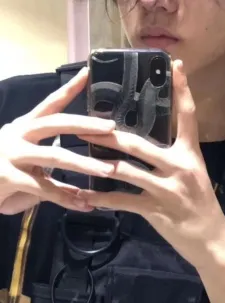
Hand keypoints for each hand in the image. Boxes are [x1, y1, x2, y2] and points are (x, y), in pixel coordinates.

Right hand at [0, 68, 115, 214]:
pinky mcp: (7, 177)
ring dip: (85, 164)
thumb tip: (84, 181)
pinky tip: (84, 204)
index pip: (49, 104)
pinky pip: (44, 188)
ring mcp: (11, 154)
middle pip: (56, 123)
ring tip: (108, 170)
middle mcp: (17, 135)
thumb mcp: (28, 165)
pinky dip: (66, 197)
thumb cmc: (2, 172)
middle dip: (86, 124)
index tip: (87, 73)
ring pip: (55, 155)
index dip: (68, 89)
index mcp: (24, 127)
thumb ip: (54, 170)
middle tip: (111, 127)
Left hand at [78, 60, 224, 269]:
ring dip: (99, 163)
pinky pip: (122, 200)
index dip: (183, 91)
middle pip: (140, 143)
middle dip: (110, 135)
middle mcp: (180, 167)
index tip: (176, 66)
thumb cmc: (202, 205)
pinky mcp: (156, 210)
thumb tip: (149, 144)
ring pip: (126, 170)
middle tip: (86, 124)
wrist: (212, 239)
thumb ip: (175, 158)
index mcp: (191, 155)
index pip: (188, 117)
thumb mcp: (195, 175)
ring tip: (76, 155)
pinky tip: (84, 195)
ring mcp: (167, 189)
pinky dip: (101, 198)